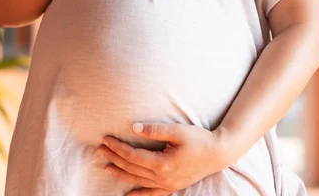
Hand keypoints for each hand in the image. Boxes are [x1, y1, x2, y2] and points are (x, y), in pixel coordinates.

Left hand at [93, 123, 231, 195]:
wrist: (218, 154)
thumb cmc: (199, 139)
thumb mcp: (178, 131)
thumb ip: (155, 130)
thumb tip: (134, 128)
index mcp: (163, 163)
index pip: (132, 156)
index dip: (117, 148)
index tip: (106, 140)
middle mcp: (163, 177)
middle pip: (132, 168)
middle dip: (115, 158)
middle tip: (100, 150)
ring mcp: (168, 184)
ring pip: (138, 181)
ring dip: (121, 174)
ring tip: (107, 167)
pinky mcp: (173, 186)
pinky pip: (152, 193)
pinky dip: (139, 194)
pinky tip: (128, 194)